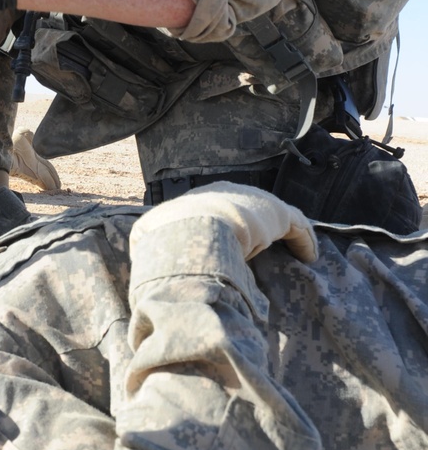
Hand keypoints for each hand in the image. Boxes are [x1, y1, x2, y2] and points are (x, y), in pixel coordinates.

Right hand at [132, 181, 317, 263]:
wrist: (192, 231)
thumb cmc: (167, 240)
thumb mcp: (148, 239)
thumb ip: (150, 244)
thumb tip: (139, 256)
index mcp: (195, 200)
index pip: (212, 210)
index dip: (222, 226)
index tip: (229, 246)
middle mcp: (225, 193)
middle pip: (244, 208)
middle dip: (254, 224)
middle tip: (259, 248)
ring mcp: (251, 201)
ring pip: (273, 215)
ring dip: (284, 232)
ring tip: (292, 250)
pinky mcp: (278, 215)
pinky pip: (296, 226)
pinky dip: (303, 241)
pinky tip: (309, 256)